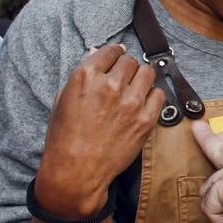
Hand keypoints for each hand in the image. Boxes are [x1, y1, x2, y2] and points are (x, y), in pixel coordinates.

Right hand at [35, 45, 163, 217]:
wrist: (76, 171)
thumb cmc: (64, 138)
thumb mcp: (63, 100)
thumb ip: (83, 76)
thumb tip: (96, 54)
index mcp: (86, 76)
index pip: (110, 51)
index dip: (114, 54)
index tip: (117, 57)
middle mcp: (110, 84)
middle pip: (130, 61)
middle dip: (126, 68)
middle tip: (123, 78)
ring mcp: (131, 101)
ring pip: (148, 72)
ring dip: (141, 78)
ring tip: (134, 89)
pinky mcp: (146, 118)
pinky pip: (159, 94)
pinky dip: (152, 96)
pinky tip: (142, 104)